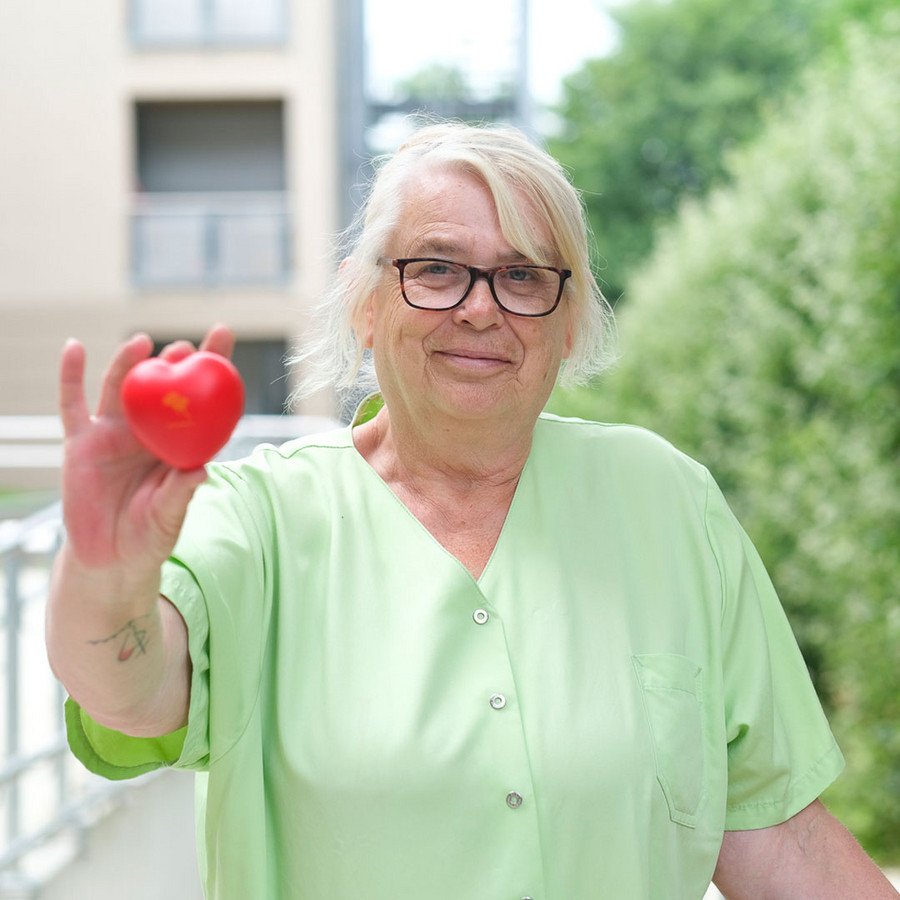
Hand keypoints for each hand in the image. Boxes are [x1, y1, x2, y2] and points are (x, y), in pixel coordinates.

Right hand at [58, 325, 235, 570]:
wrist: (110, 559)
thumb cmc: (149, 536)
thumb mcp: (168, 516)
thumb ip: (181, 493)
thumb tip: (202, 470)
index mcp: (178, 444)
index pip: (200, 401)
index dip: (212, 368)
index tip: (223, 334)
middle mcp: (148, 432)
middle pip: (162, 388)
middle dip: (173, 364)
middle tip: (184, 348)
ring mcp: (113, 434)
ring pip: (121, 389)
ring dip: (129, 363)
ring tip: (142, 343)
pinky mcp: (81, 443)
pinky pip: (72, 404)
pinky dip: (70, 375)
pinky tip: (75, 347)